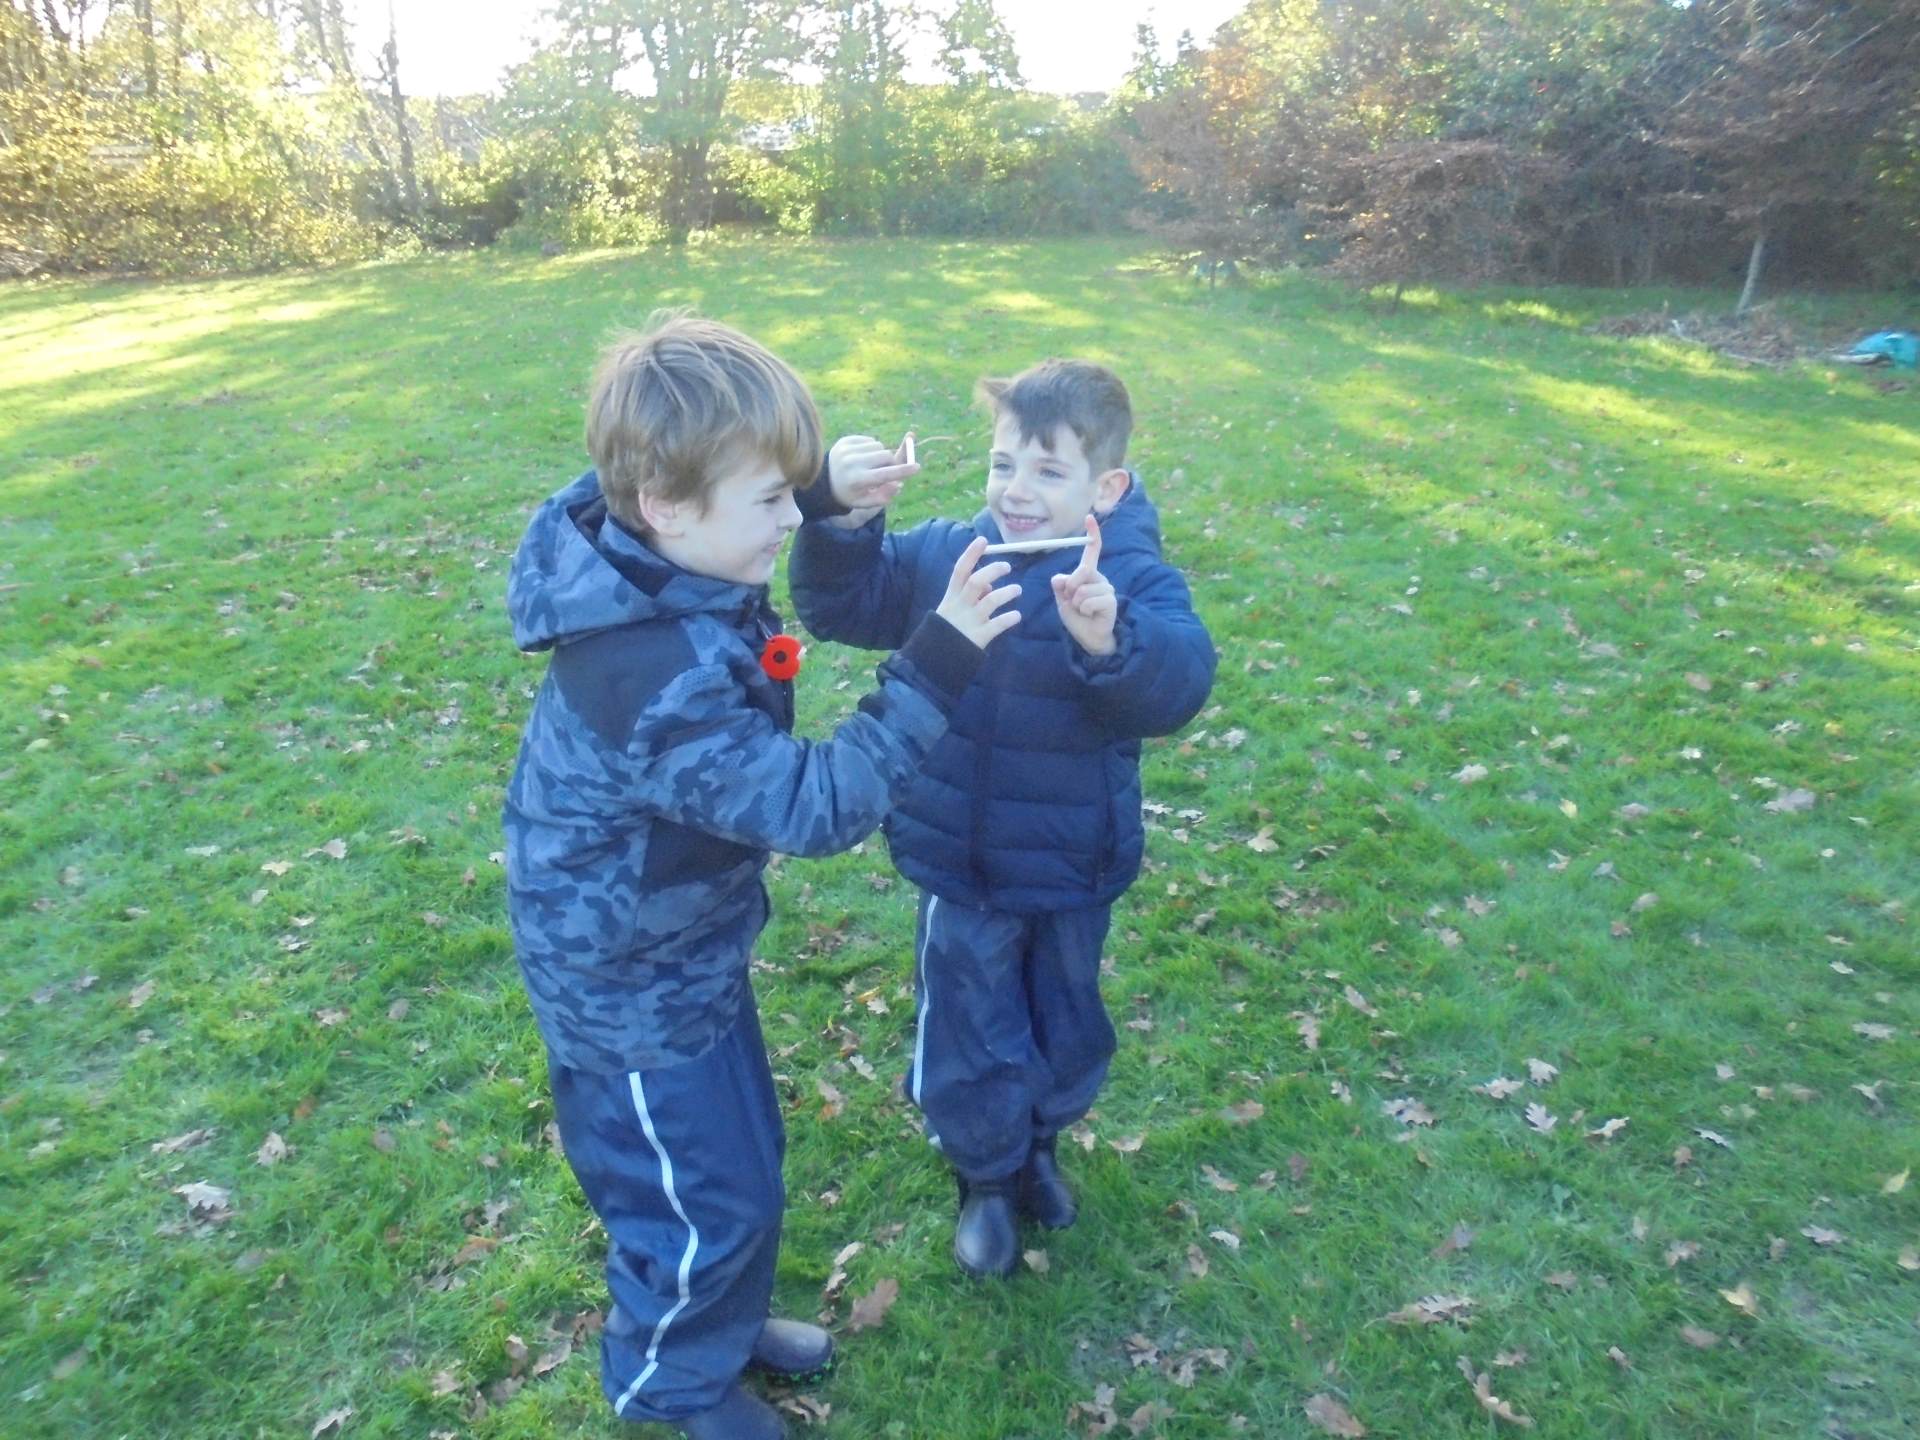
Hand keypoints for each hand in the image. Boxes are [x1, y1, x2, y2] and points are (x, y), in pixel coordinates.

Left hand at [827, 432, 917, 528]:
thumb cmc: (849, 494)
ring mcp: (847, 449)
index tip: (917, 467)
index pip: (884, 474)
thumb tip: (898, 484)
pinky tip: (862, 458)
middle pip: (885, 456)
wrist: (823, 481)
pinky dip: (872, 448)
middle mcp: (851, 463)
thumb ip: (883, 497)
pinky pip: (870, 440)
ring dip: (880, 455)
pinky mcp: (845, 440)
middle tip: (887, 470)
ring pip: (879, 446)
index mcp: (856, 480)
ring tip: (870, 465)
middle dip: (891, 463)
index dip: (902, 471)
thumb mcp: (864, 502)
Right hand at [934, 538, 1021, 649]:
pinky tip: (1017, 616)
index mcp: (952, 596)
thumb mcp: (953, 607)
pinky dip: (1008, 619)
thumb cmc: (948, 628)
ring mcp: (970, 621)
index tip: (983, 540)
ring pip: (990, 601)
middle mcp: (961, 606)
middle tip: (1007, 567)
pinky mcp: (979, 637)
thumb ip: (970, 594)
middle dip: (993, 571)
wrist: (938, 657)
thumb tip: (989, 584)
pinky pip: (997, 625)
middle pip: (976, 582)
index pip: (960, 570)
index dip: (971, 554)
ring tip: (1018, 590)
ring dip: (1006, 593)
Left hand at [1050, 517, 1116, 656]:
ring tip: (1083, 611)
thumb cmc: (1077, 617)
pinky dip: (1084, 610)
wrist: (1089, 637)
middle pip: (1081, 571)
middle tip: (1073, 601)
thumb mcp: (1063, 601)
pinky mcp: (1111, 601)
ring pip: (1082, 590)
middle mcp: (1099, 578)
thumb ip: (1060, 587)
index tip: (1089, 517)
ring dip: (1077, 604)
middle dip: (1070, 588)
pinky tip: (1091, 615)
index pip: (1091, 551)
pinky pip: (1089, 601)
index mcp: (1088, 574)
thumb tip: (1059, 579)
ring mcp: (1106, 589)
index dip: (1092, 534)